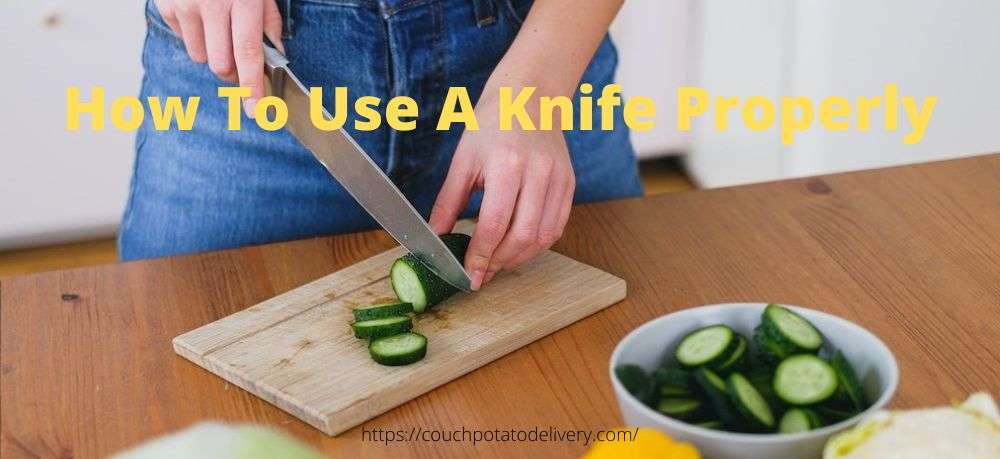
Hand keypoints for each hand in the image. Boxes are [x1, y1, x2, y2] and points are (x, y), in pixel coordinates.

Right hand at [154, 0, 283, 116]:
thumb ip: (270, 22)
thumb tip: (277, 55)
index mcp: (242, 0)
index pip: (247, 54)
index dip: (251, 86)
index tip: (255, 110)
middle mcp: (212, 5)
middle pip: (221, 65)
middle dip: (233, 72)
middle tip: (240, 62)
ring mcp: (186, 5)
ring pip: (201, 56)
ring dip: (213, 53)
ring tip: (219, 28)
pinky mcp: (167, 6)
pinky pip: (183, 39)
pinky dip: (195, 36)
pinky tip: (202, 15)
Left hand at [429, 94, 575, 290]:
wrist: (529, 96)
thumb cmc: (491, 124)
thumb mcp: (463, 160)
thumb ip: (448, 202)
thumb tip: (434, 236)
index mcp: (507, 165)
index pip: (494, 225)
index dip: (481, 256)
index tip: (470, 276)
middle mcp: (538, 173)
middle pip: (522, 237)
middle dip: (500, 262)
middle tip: (482, 274)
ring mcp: (558, 179)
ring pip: (544, 237)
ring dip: (519, 258)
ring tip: (497, 264)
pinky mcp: (569, 184)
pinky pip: (557, 227)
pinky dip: (537, 245)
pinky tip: (518, 248)